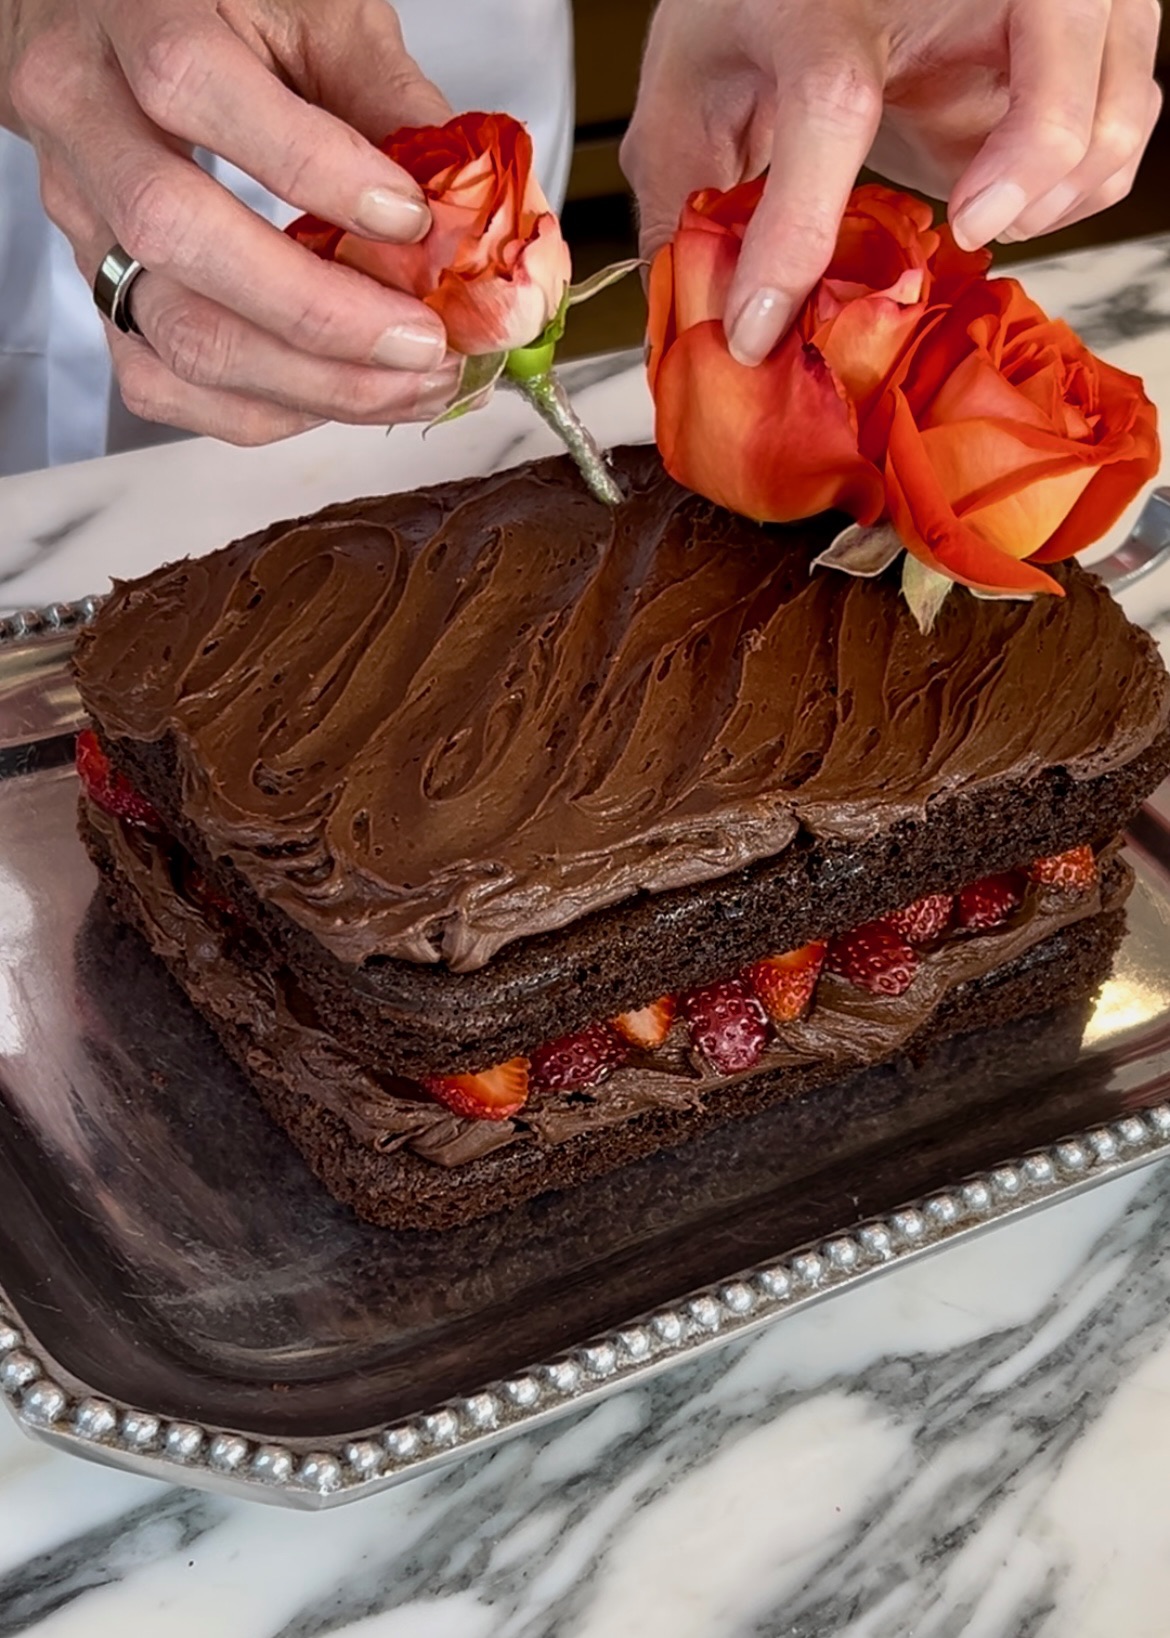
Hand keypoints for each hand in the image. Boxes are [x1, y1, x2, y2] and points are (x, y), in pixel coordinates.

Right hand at [1, 0, 460, 443]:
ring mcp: (81, 218)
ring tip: (407, 385)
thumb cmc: (212, 6)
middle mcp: (85, 118)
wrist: (98, 22)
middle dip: (317, 313)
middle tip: (421, 342)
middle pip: (176, 236)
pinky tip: (335, 396)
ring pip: (173, 333)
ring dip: (306, 383)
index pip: (195, 89)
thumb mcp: (310, 12)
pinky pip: (161, 384)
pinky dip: (259, 410)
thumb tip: (469, 213)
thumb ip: (383, 95)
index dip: (312, 170)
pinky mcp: (97, 291)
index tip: (411, 221)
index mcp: (137, 17)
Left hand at [622, 0, 1162, 364]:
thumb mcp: (692, 88)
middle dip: (1030, 163)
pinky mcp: (1084, 30)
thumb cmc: (761, 12)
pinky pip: (1128, 118)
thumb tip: (679, 309)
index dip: (796, 232)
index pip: (832, 101)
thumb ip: (681, 189)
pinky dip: (1084, 182)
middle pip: (1058, 38)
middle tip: (969, 228)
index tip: (760, 327)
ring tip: (979, 218)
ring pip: (1116, 96)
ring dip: (1057, 190)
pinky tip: (1015, 199)